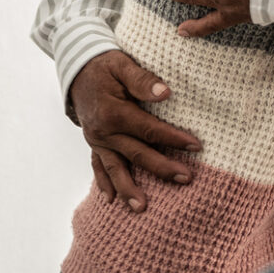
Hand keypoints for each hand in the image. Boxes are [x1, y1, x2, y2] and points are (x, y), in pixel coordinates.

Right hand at [68, 50, 201, 211]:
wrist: (77, 68)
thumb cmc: (105, 65)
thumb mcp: (123, 64)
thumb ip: (143, 80)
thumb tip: (165, 93)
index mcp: (114, 113)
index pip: (149, 130)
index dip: (173, 138)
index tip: (196, 146)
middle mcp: (103, 132)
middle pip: (137, 154)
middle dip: (162, 168)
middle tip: (185, 179)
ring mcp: (96, 140)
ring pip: (115, 168)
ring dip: (128, 188)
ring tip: (141, 208)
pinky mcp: (93, 143)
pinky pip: (98, 166)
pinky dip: (104, 183)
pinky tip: (112, 200)